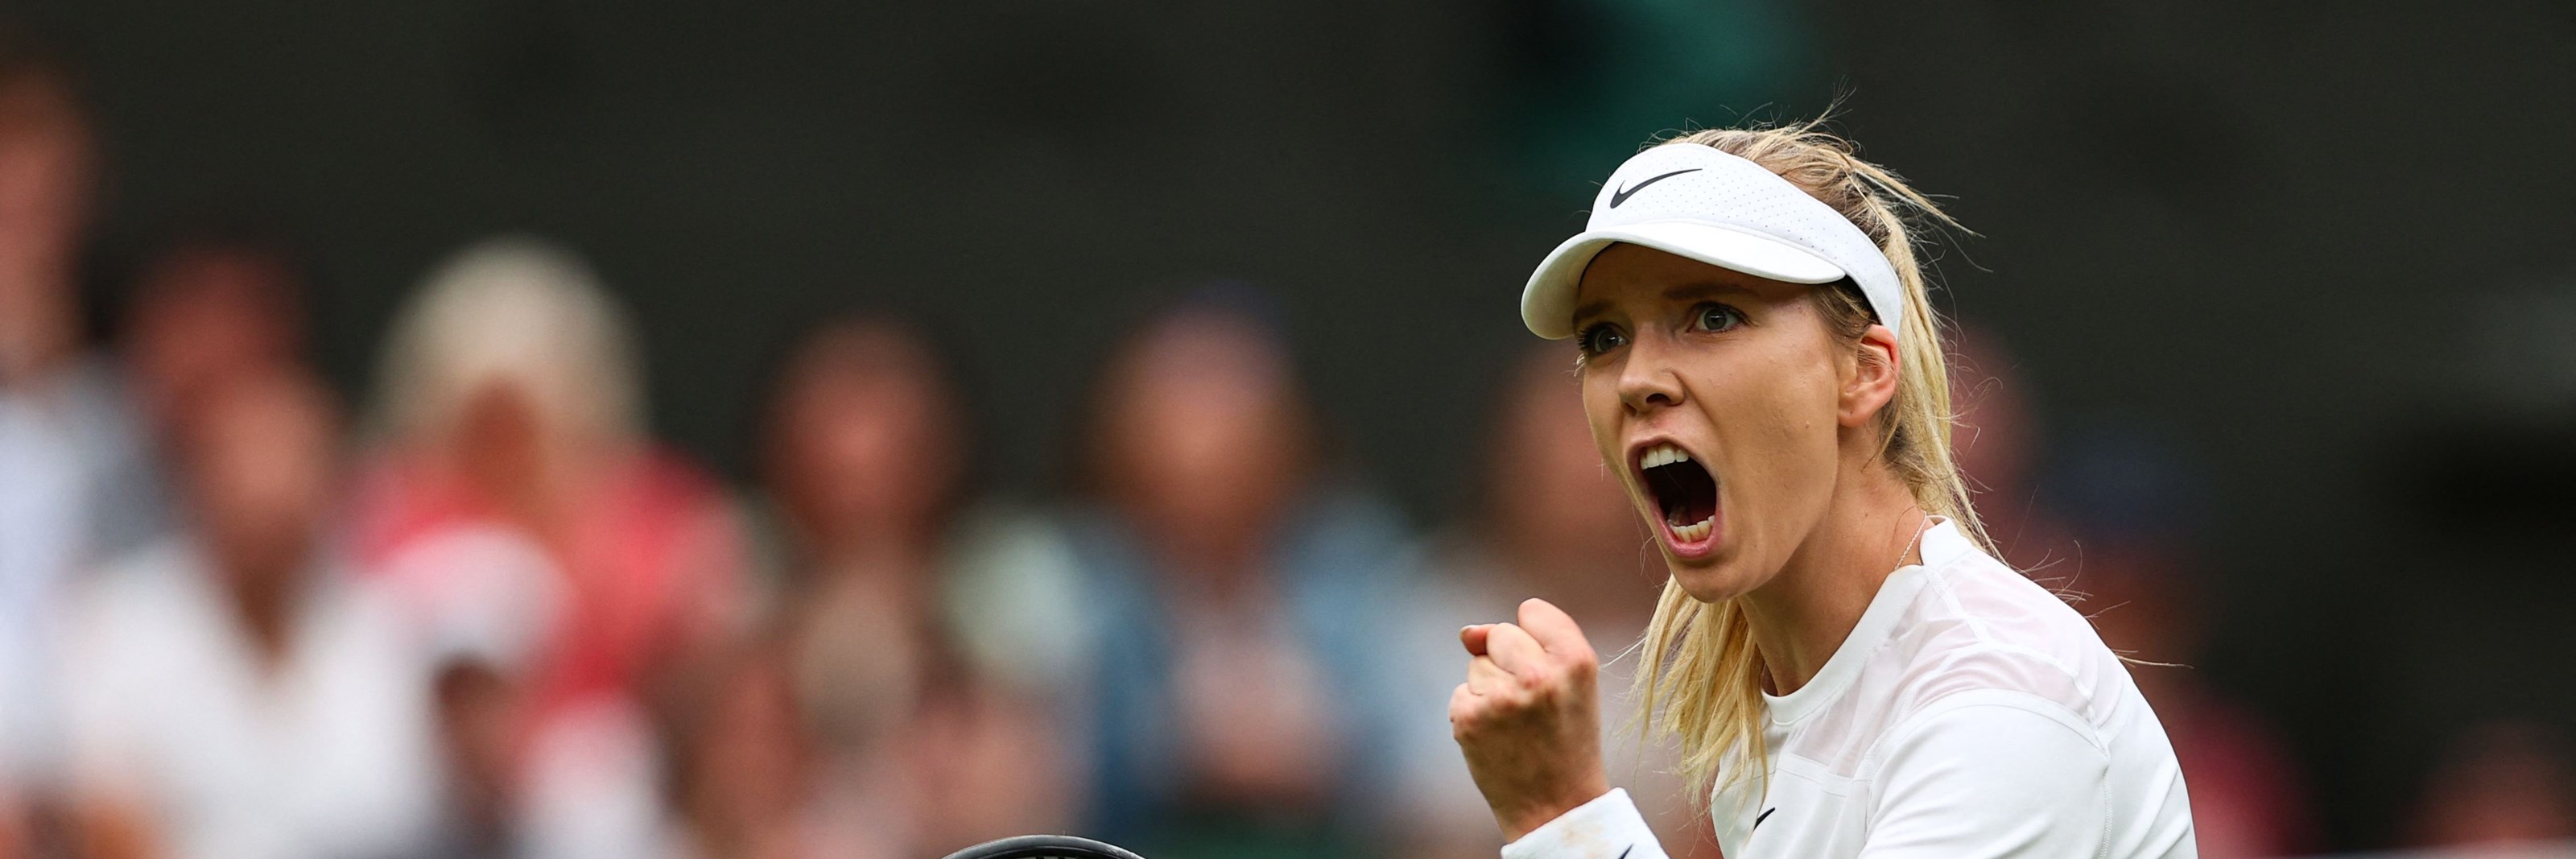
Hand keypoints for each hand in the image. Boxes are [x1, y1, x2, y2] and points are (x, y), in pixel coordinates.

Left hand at [1449, 597, 1609, 841]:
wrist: (1557, 807)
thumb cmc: (1566, 740)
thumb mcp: (1571, 684)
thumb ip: (1530, 643)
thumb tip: (1466, 633)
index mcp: (1575, 660)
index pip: (1533, 611)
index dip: (1534, 637)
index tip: (1545, 668)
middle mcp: (1538, 674)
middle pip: (1499, 634)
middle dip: (1507, 661)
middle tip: (1531, 704)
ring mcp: (1501, 697)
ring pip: (1478, 665)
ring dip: (1490, 689)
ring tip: (1517, 726)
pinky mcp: (1470, 719)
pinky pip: (1462, 694)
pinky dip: (1473, 713)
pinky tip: (1497, 738)